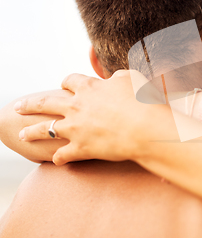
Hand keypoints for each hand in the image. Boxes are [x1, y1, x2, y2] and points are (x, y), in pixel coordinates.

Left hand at [16, 71, 172, 164]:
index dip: (67, 83)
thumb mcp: (132, 79)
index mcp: (89, 88)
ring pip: (45, 130)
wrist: (145, 129)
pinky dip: (58, 158)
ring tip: (22, 134)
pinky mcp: (80, 148)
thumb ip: (119, 76)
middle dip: (30, 104)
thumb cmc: (143, 101)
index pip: (70, 81)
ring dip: (32, 132)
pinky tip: (55, 160)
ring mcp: (75, 128)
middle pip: (45, 102)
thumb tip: (113, 79)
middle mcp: (76, 106)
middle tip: (19, 106)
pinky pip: (62, 155)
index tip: (65, 85)